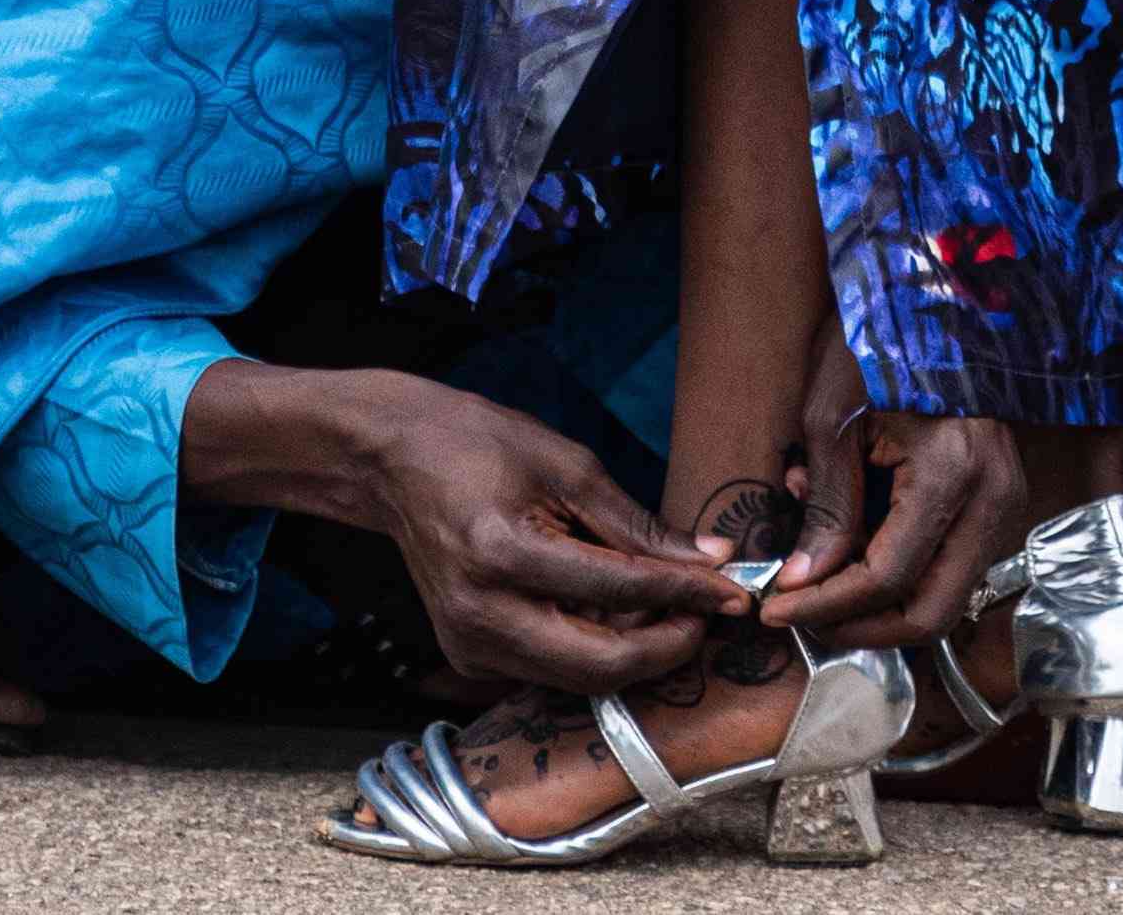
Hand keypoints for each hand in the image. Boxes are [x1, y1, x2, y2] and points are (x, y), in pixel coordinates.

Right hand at [373, 387, 744, 694]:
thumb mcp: (562, 462)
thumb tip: (706, 557)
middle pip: (601, 665)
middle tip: (708, 616)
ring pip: (579, 678)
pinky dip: (593, 648)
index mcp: (500, 552)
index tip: (732, 590)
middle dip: (667, 645)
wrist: (390, 460)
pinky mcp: (469, 657)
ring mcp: (470, 645)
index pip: (616, 589)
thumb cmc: (474, 443)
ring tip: (667, 609)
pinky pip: (550, 669)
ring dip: (635, 652)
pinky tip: (613, 612)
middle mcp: (481, 614)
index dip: (684, 593)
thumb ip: (633, 521)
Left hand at [762, 348, 1024, 648]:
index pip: (888, 576)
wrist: (928, 288)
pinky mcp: (1001, 497)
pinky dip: (901, 573)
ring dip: (881, 605)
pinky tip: (851, 547)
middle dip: (861, 626)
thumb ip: (825, 506)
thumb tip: (803, 582)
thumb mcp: (832, 417)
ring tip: (818, 584)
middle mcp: (994, 496)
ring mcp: (1007, 498)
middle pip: (931, 611)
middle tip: (803, 618)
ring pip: (945, 596)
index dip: (827, 605)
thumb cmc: (873, 339)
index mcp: (953, 470)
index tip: (775, 611)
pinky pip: (952, 563)